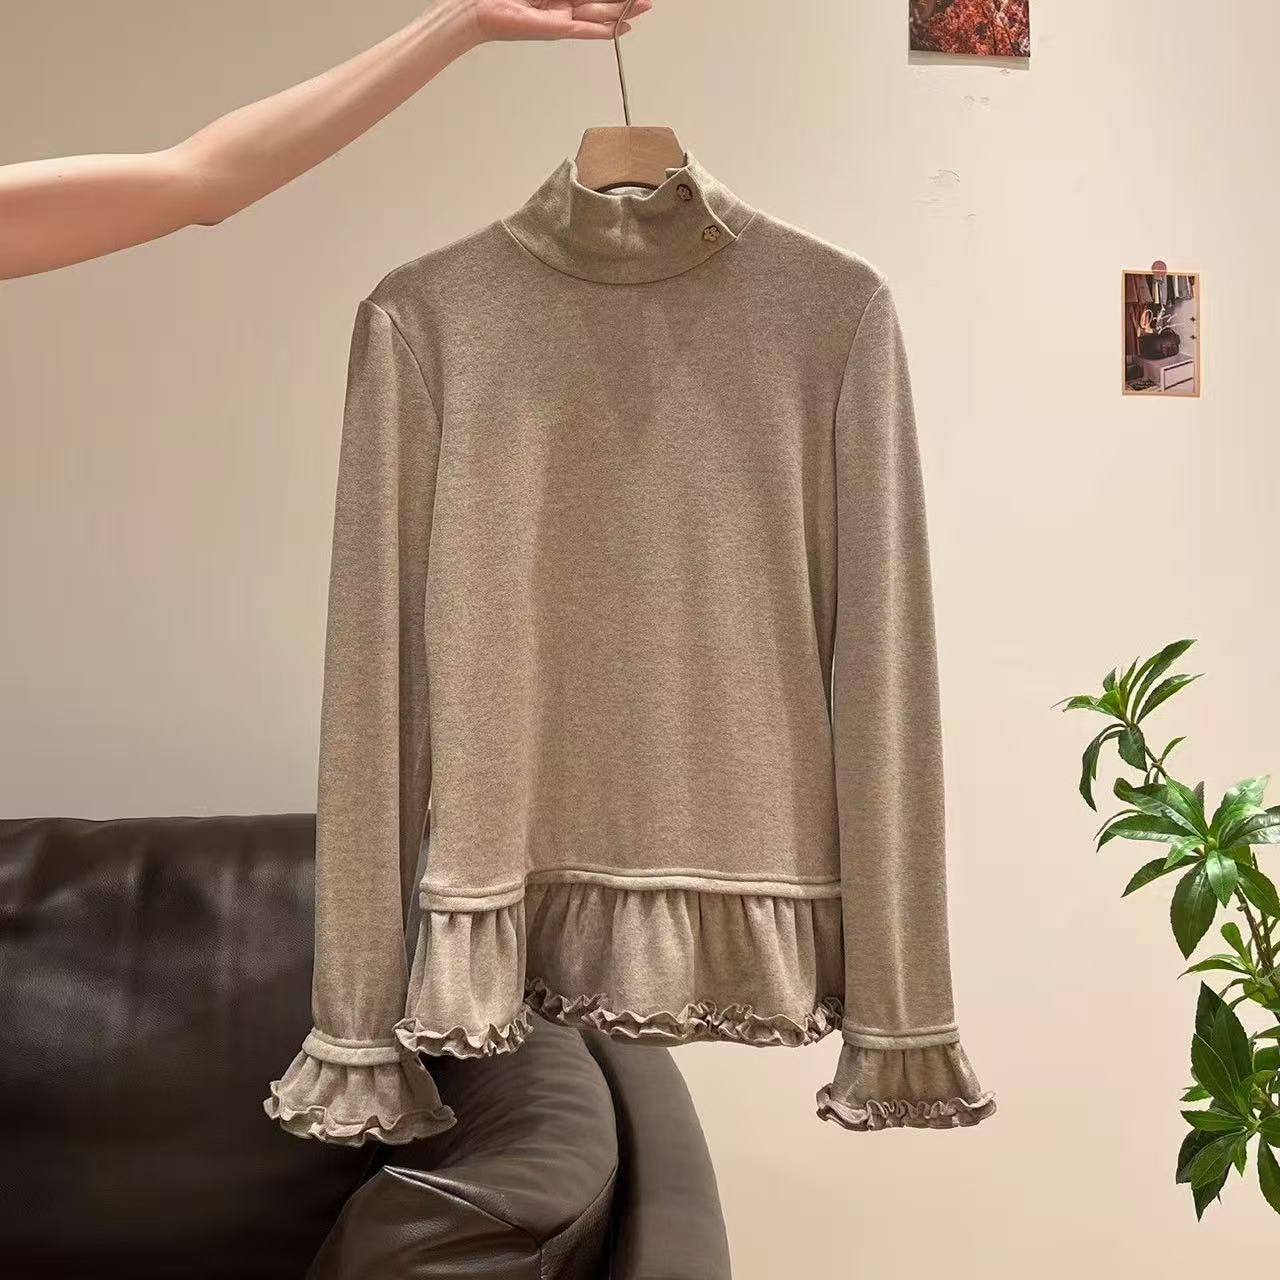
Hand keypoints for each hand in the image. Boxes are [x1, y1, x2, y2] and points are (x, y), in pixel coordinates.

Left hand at [466, 0, 653, 42]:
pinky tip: (622, 28)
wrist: (480, 5)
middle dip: (624, 1)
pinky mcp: (558, 28)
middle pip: (601, 1)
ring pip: (599, 13)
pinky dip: (605, 30)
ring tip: (643, 6)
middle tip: (645, 1)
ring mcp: (561, 17)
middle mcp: (562, 4)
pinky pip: (587, 29)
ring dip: (622, 10)